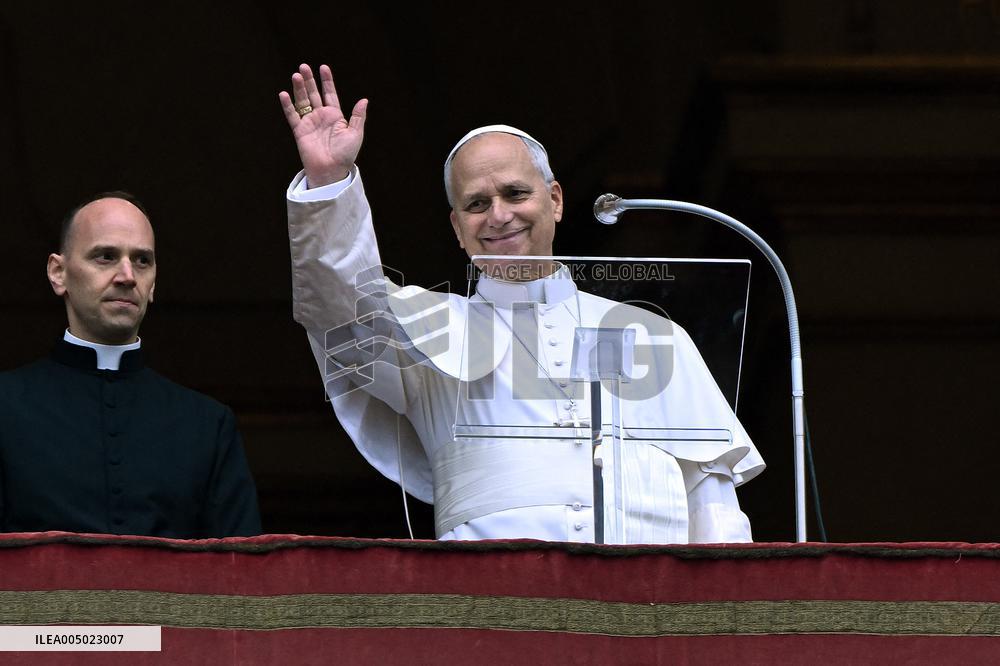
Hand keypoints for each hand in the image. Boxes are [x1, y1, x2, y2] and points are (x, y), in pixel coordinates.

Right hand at [279, 64, 367, 187]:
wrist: (331, 170)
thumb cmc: (345, 155)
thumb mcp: (355, 134)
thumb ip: (358, 116)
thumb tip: (364, 100)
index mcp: (335, 116)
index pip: (330, 94)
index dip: (327, 81)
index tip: (323, 68)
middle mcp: (321, 117)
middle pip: (314, 94)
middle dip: (309, 80)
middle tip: (304, 66)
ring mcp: (310, 123)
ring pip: (302, 101)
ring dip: (299, 88)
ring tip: (296, 75)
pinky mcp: (300, 131)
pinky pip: (292, 115)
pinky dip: (287, 105)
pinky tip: (284, 94)